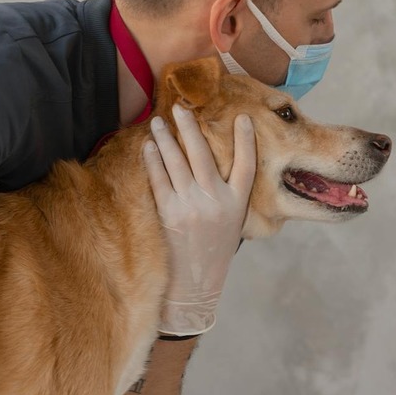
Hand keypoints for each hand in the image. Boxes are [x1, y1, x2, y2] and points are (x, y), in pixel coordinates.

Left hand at [143, 103, 255, 335]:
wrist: (195, 287)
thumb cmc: (214, 252)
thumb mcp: (232, 224)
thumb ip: (228, 195)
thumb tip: (214, 161)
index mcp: (237, 204)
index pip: (246, 165)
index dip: (245, 140)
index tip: (241, 118)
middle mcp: (216, 202)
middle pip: (204, 155)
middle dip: (191, 128)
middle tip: (180, 107)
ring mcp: (191, 207)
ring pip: (177, 163)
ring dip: (166, 138)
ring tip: (158, 122)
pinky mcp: (169, 214)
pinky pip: (159, 179)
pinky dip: (153, 160)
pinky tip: (149, 147)